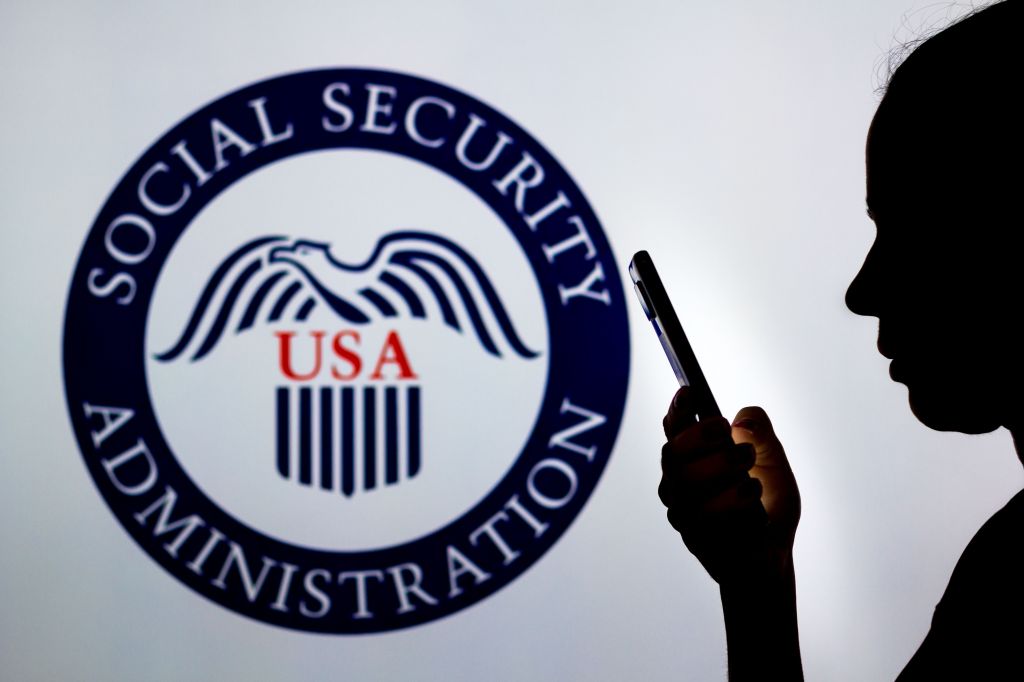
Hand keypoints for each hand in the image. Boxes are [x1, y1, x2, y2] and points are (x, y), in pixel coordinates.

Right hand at [659, 386, 799, 582]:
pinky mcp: (693, 538)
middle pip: (673, 453)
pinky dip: (738, 509)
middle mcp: (679, 482)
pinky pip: (707, 517)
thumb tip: (744, 419)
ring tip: (753, 481)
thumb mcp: (774, 464)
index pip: (675, 428)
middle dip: (703, 440)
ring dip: (725, 476)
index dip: (678, 409)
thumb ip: (761, 437)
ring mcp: (682, 510)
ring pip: (687, 484)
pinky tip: (754, 508)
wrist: (771, 555)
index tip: (690, 392)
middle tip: (735, 441)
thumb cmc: (765, 506)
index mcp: (693, 458)